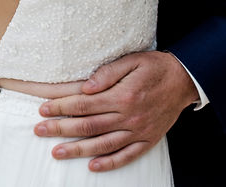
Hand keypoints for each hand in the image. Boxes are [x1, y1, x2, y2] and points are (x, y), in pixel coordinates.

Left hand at [34, 51, 198, 171]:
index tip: (43, 108)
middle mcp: (129, 116)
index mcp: (123, 95)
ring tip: (57, 152)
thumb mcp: (133, 60)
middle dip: (60, 128)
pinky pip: (127, 156)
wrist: (185, 79)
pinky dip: (109, 163)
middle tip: (40, 130)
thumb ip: (108, 73)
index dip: (61, 107)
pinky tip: (92, 166)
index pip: (84, 104)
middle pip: (88, 126)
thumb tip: (85, 87)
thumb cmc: (156, 67)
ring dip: (77, 150)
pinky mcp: (148, 139)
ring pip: (103, 145)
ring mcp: (139, 130)